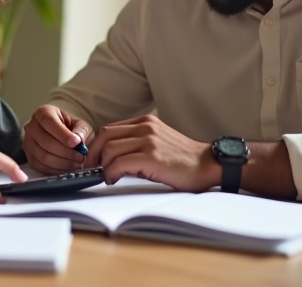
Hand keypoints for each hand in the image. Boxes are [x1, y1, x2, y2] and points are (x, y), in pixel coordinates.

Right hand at [23, 105, 93, 174]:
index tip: (76, 143)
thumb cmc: (71, 128)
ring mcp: (28, 143)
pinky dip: (56, 170)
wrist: (64, 137)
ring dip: (62, 163)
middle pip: (45, 142)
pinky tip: (67, 168)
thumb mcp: (80, 125)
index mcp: (43, 112)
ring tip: (76, 163)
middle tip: (80, 156)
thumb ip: (81, 131)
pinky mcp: (29, 158)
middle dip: (65, 152)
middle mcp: (32, 126)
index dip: (62, 134)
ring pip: (43, 156)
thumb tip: (79, 140)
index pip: (48, 122)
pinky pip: (41, 167)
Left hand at [83, 115, 218, 191]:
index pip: (110, 129)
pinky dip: (111, 173)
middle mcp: (145, 127)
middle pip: (105, 136)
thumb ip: (138, 141)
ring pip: (109, 150)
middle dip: (94, 154)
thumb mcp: (159, 140)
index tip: (94, 158)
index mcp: (146, 122)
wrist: (208, 164)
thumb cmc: (184, 159)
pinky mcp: (151, 157)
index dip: (97, 145)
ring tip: (108, 176)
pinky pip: (119, 164)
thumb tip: (112, 155)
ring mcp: (148, 141)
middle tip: (92, 168)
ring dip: (103, 165)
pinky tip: (114, 179)